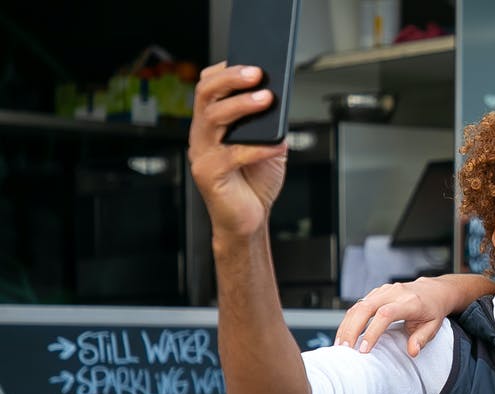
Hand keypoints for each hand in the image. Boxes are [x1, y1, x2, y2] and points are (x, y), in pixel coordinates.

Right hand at [187, 62, 287, 239]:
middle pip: (206, 94)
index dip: (226, 71)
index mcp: (212, 123)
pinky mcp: (208, 174)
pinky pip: (230, 154)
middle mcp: (202, 134)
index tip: (251, 62)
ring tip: (266, 99)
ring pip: (213, 118)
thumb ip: (272, 124)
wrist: (250, 219)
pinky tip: (277, 145)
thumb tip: (281, 98)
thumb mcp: (270, 145)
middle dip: (231, 79)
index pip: (208, 86)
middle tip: (257, 73)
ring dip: (242, 105)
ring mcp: (202, 153)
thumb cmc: (256, 181)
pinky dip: (257, 148)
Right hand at [336, 274, 494, 354]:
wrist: (434, 290)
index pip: (386, 314)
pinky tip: (344, 334)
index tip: (364, 350)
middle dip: (352, 329)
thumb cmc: (433, 310)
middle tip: (344, 349)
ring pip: (358, 305)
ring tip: (340, 345)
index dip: (372, 332)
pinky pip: (358, 305)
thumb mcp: (434, 326)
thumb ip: (422, 339)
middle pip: (365, 308)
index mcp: (410, 302)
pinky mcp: (376, 293)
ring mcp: (384, 291)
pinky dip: (349, 320)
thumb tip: (412, 351)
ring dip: (346, 325)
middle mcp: (394, 293)